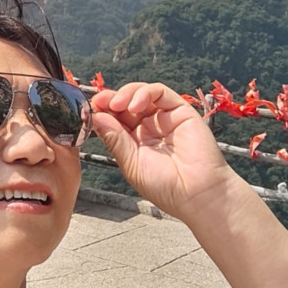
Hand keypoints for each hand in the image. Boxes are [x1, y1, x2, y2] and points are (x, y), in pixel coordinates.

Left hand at [90, 82, 237, 219]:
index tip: (89, 110)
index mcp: (134, 140)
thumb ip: (114, 138)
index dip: (102, 111)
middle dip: (109, 100)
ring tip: (116, 104)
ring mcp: (164, 118)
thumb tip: (96, 117)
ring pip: (140, 94)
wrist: (198, 195)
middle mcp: (148, 127)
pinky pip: (160, 92)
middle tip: (99, 103)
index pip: (114, 118)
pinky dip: (144, 93)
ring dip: (124, 94)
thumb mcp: (131, 162)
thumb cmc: (166, 187)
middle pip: (125, 103)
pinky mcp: (180, 110)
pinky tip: (134, 105)